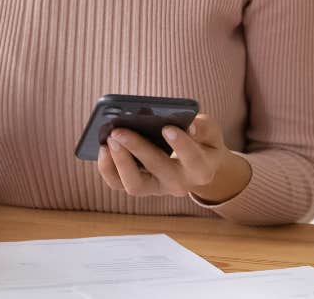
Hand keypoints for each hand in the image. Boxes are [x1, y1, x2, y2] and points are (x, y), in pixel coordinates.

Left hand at [95, 114, 251, 202]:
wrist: (196, 165)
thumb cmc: (201, 141)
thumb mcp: (210, 131)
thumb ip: (201, 127)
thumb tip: (187, 126)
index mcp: (201, 169)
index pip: (193, 160)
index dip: (181, 144)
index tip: (167, 127)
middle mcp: (179, 184)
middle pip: (159, 170)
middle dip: (138, 149)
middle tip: (119, 130)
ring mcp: (157, 188)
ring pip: (135, 185)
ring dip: (120, 162)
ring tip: (109, 139)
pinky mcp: (139, 187)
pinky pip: (118, 184)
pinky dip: (107, 168)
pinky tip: (103, 147)